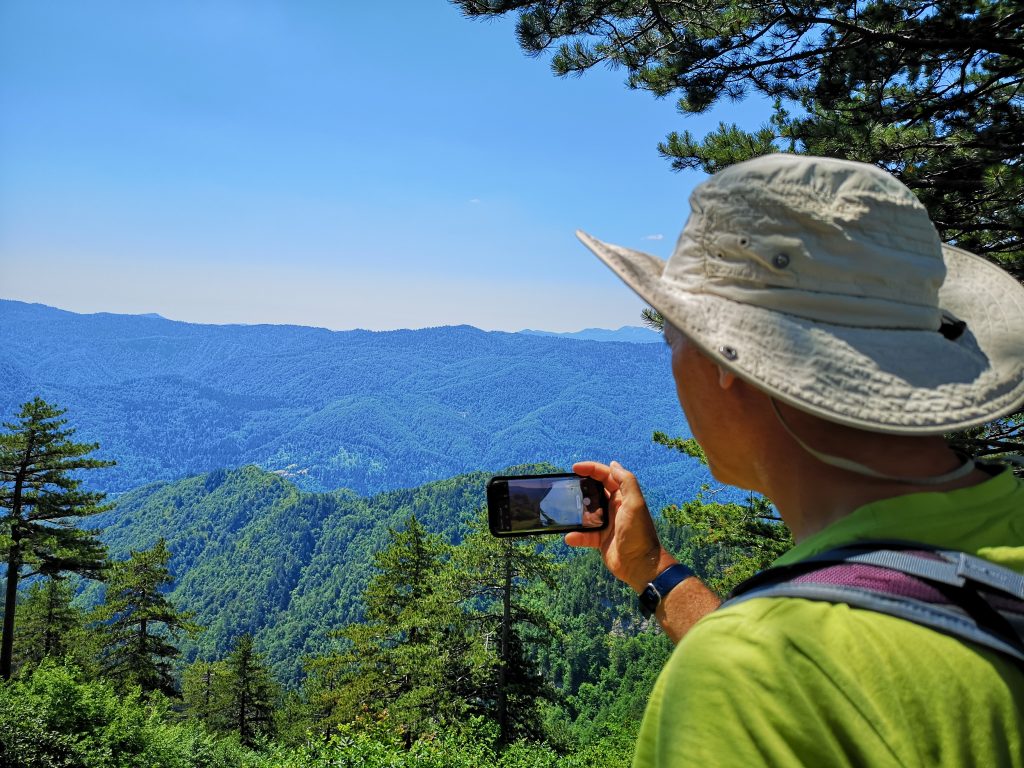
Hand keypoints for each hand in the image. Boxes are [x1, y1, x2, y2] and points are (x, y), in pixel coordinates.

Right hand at [566, 460, 677, 593]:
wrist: (640, 565)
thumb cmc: (639, 533)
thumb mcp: (635, 504)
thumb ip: (626, 482)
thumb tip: (613, 465)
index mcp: (623, 497)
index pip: (606, 476)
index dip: (591, 469)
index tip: (574, 468)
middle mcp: (615, 508)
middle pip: (594, 491)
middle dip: (581, 487)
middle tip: (567, 487)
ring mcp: (607, 523)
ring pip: (587, 513)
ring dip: (576, 512)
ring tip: (565, 511)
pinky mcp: (601, 539)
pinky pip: (585, 535)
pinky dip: (576, 536)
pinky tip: (569, 537)